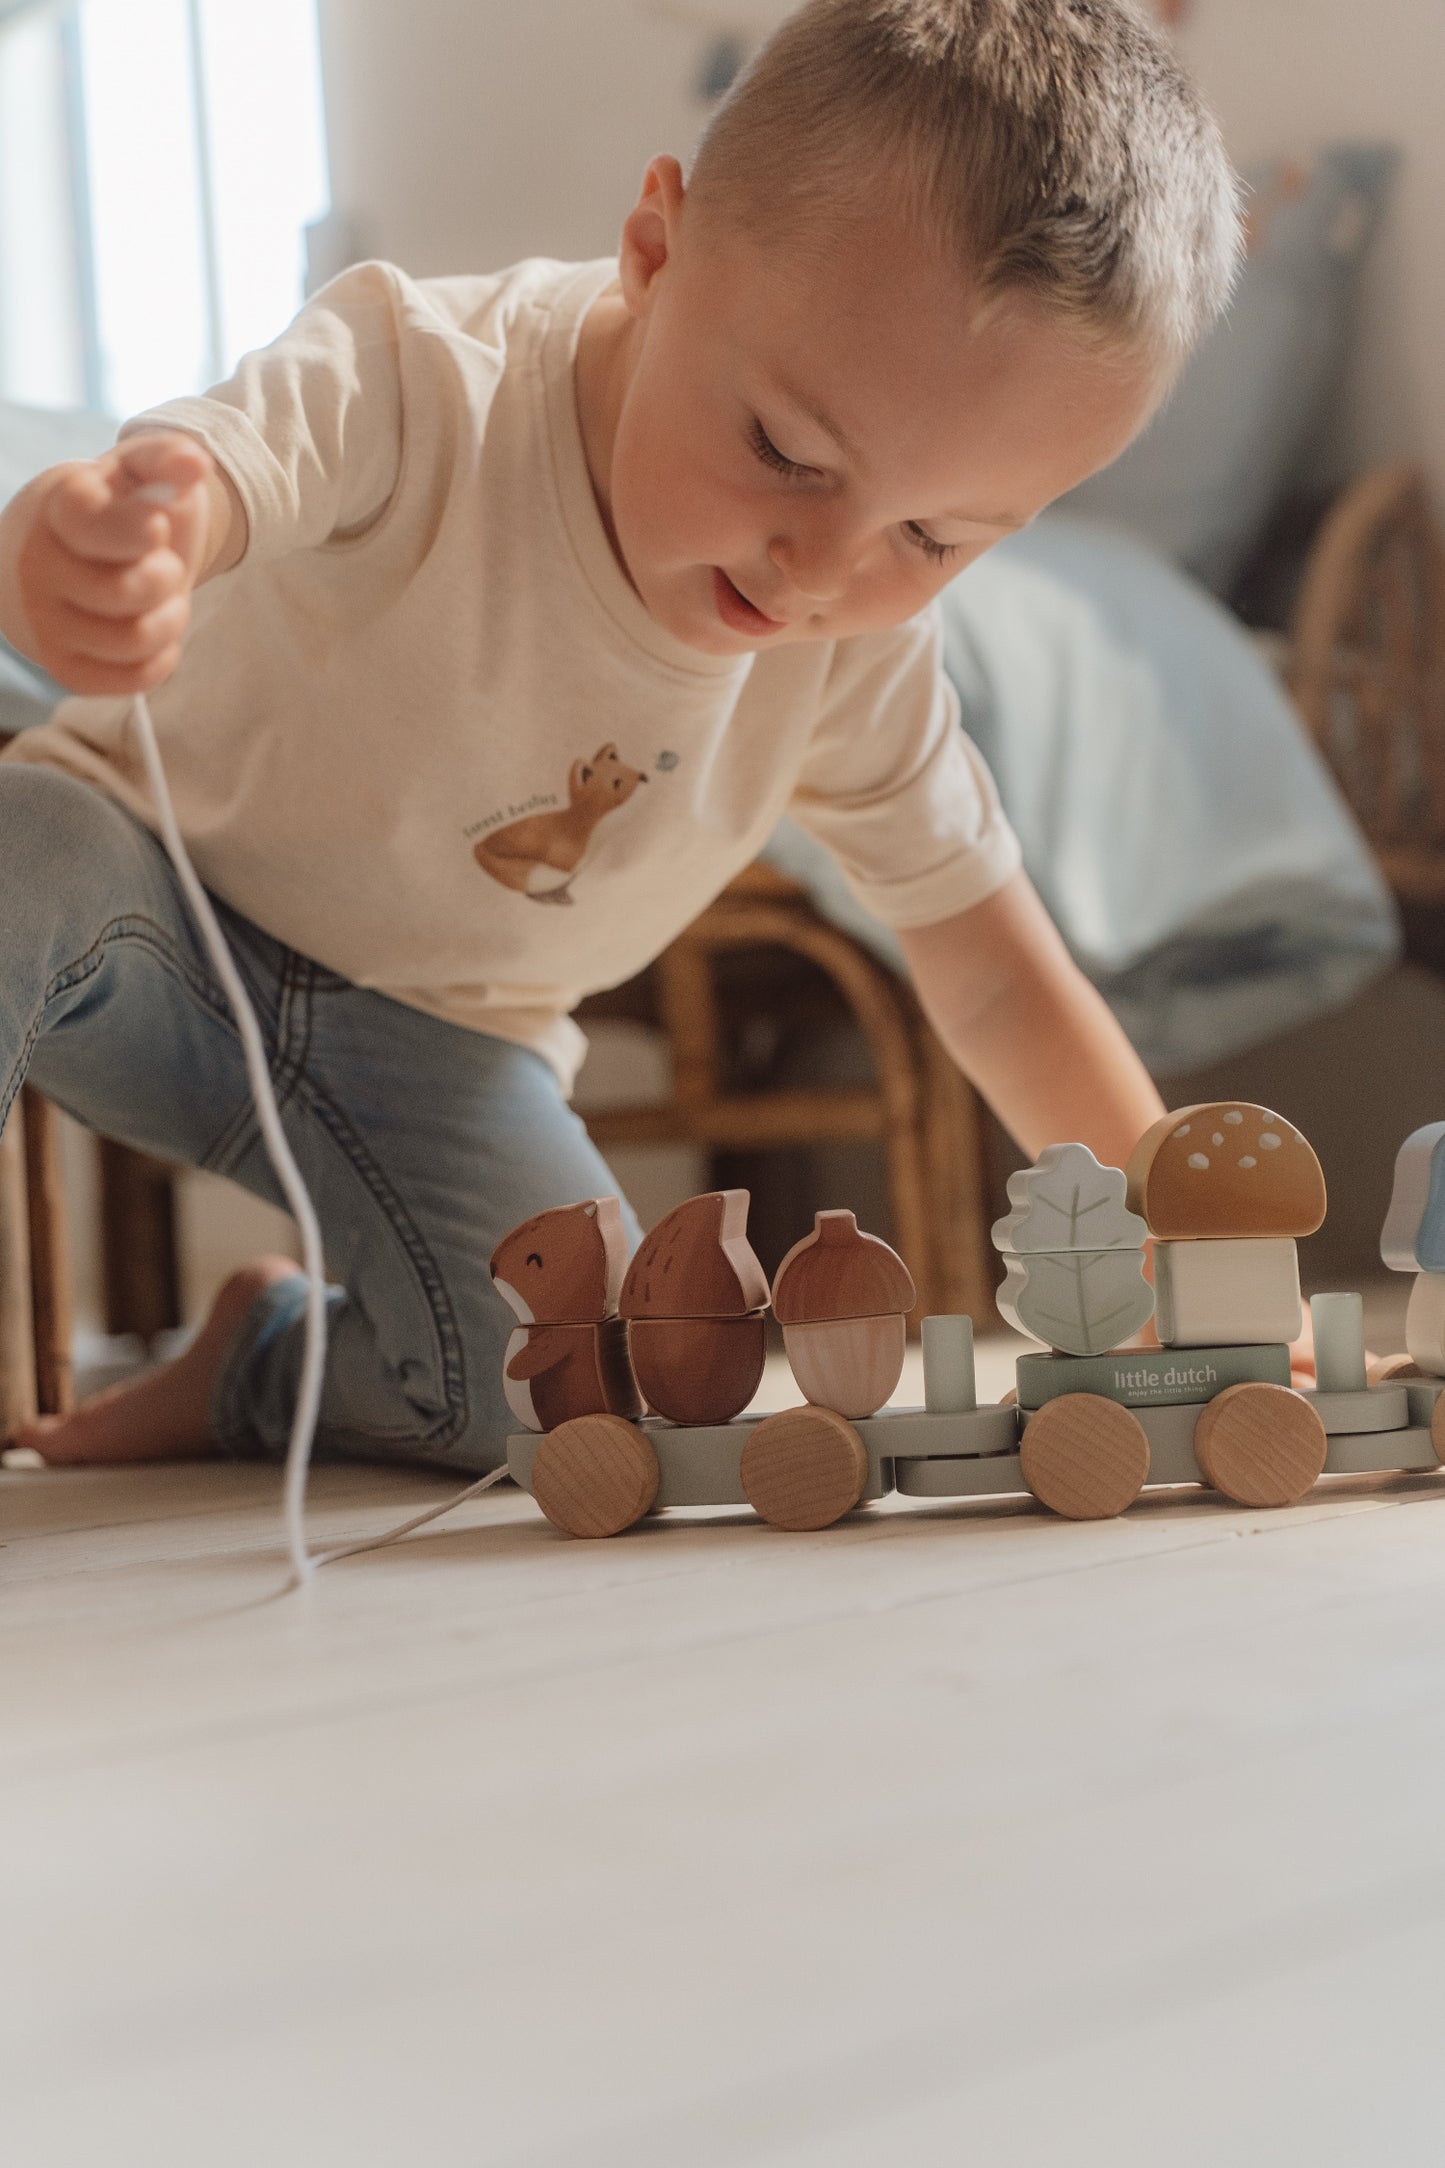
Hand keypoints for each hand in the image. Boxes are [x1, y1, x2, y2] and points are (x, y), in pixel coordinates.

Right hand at [17, 431, 215, 696]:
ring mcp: (44, 621)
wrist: (65, 557)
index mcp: (56, 509)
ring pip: (135, 640)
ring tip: (160, 597)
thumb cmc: (114, 511)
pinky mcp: (64, 668)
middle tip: (160, 563)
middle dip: (167, 576)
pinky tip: (151, 626)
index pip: (98, 528)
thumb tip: (197, 462)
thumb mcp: (137, 474)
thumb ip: (166, 458)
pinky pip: (134, 679)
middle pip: (129, 592)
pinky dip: (161, 656)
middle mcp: (37, 567)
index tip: (155, 527)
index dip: (142, 530)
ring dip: (169, 618)